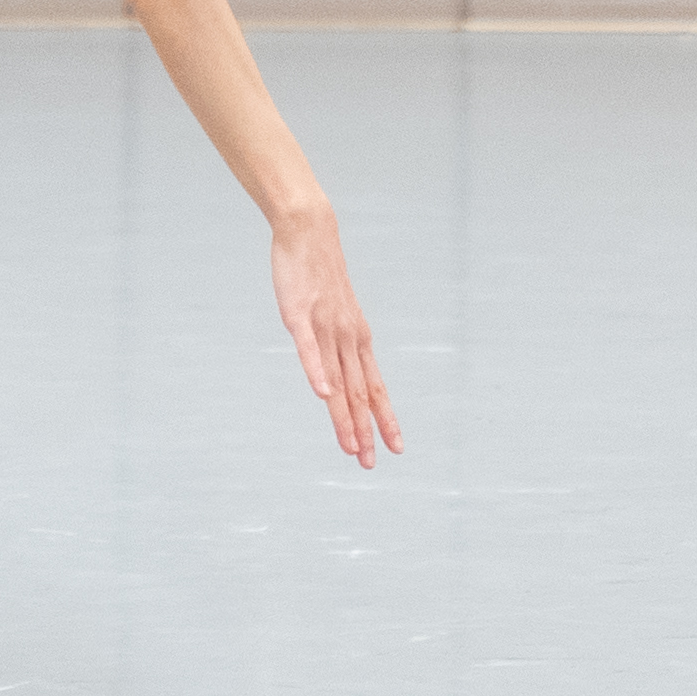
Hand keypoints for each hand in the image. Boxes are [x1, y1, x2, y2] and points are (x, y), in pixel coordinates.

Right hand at [270, 208, 401, 468]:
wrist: (309, 232)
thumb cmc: (318, 272)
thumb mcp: (334, 310)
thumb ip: (335, 340)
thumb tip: (339, 365)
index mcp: (357, 338)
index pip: (375, 386)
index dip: (385, 418)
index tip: (397, 448)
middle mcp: (347, 338)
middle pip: (359, 392)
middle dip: (365, 431)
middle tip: (370, 464)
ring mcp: (324, 327)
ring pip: (338, 380)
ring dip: (345, 416)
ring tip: (351, 447)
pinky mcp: (299, 315)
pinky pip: (309, 350)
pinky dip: (317, 373)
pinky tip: (321, 394)